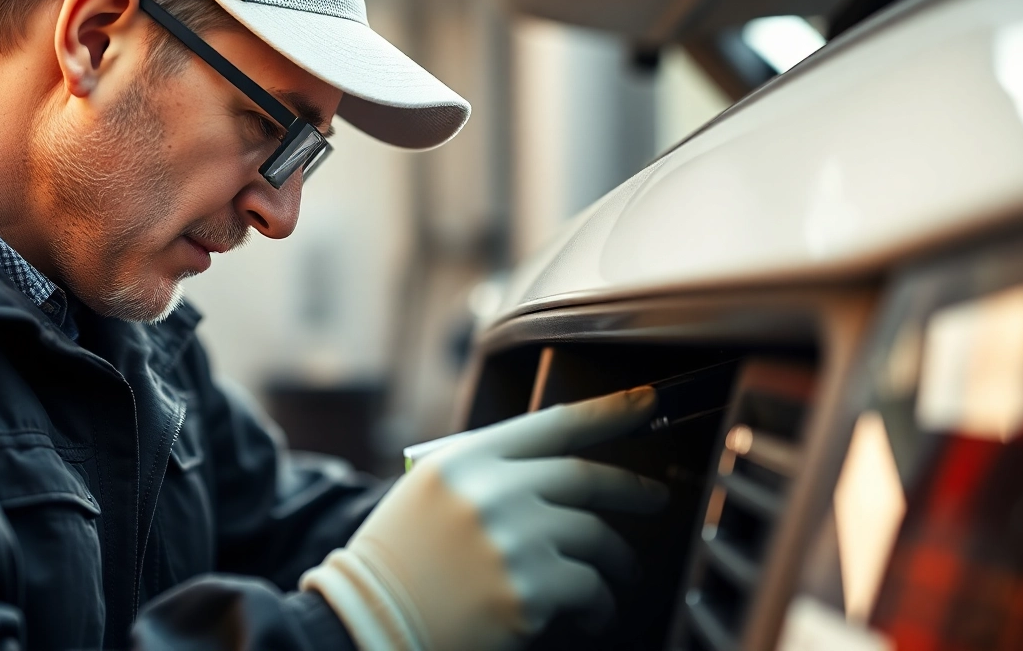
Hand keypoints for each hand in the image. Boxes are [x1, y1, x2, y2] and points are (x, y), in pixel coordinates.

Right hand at [300, 387, 667, 650]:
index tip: (646, 403)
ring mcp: (514, 539)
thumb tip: (553, 478)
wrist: (367, 620)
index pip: (552, 424)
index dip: (608, 411)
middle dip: (632, 490)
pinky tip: (591, 613)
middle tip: (655, 498)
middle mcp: (493, 491)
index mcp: (466, 460)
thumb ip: (486, 475)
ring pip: (596, 538)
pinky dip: (598, 603)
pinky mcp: (529, 590)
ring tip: (618, 575)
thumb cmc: (397, 563)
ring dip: (616, 559)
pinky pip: (590, 589)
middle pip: (586, 480)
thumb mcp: (429, 495)